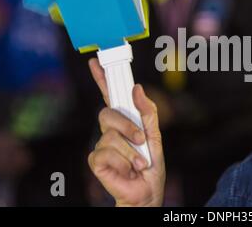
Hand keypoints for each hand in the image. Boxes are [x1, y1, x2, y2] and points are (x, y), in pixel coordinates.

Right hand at [87, 58, 165, 206]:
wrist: (147, 191)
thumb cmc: (151, 164)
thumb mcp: (155, 134)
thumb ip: (148, 111)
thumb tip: (137, 88)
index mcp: (125, 120)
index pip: (111, 95)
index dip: (103, 78)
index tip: (96, 62)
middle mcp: (110, 129)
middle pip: (108, 113)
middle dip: (127, 126)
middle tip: (140, 139)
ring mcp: (102, 144)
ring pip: (110, 135)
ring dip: (130, 150)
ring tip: (139, 162)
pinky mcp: (96, 160)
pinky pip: (105, 152)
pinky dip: (123, 162)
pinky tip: (127, 170)